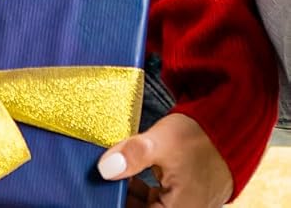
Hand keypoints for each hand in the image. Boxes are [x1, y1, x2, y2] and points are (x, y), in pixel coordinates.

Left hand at [99, 113, 232, 207]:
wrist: (229, 129)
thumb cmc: (199, 138)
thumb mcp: (160, 142)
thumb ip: (132, 156)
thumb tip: (104, 169)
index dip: (118, 203)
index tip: (100, 194)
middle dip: (121, 198)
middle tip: (102, 183)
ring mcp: (186, 205)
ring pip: (148, 207)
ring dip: (130, 195)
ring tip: (111, 177)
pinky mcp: (185, 197)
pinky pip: (157, 201)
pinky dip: (141, 191)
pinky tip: (129, 176)